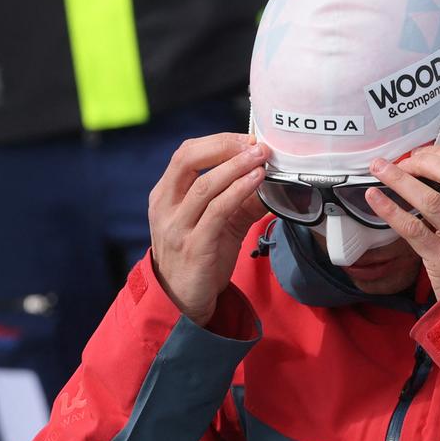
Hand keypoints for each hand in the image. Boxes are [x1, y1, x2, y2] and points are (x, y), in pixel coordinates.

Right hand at [147, 134, 267, 326]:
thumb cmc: (199, 259)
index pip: (186, 154)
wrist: (183, 303)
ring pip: (204, 185)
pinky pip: (217, 211)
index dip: (217, 141)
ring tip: (261, 158)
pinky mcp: (194, 246)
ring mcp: (177, 227)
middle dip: (224, 146)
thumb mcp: (219, 225)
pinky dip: (238, 192)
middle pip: (188, 160)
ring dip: (236, 167)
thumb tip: (274, 181)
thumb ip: (242, 201)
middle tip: (255, 144)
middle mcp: (165, 207)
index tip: (247, 138)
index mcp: (164, 195)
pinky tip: (256, 182)